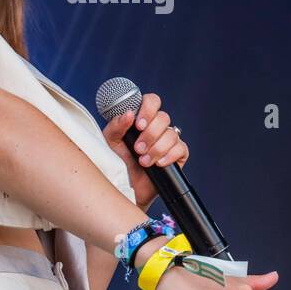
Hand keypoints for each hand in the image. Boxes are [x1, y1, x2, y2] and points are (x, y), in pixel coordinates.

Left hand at [102, 92, 190, 208]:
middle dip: (149, 135)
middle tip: (137, 149)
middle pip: (163, 117)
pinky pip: (181, 148)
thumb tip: (129, 113)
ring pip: (171, 134)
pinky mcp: (177, 156)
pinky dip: (168, 156)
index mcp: (139, 120)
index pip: (151, 101)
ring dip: (156, 148)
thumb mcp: (109, 143)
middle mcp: (155, 128)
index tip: (138, 124)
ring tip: (143, 161)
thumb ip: (116, 126)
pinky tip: (158, 164)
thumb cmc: (115, 163)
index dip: (148, 109)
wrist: (124, 188)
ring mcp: (168, 141)